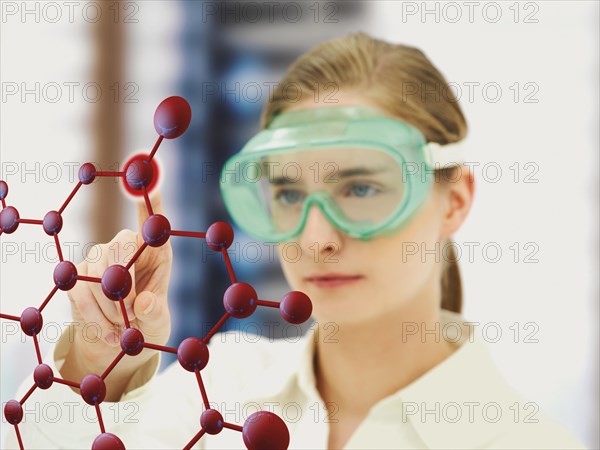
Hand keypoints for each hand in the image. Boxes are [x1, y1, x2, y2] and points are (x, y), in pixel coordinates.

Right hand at [60, 191, 171, 400]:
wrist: (117, 340)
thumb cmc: (146, 323)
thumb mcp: (158, 322)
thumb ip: (154, 312)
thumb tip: (143, 303)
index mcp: (157, 251)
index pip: (154, 220)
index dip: (151, 200)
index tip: (148, 174)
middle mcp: (128, 246)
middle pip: (120, 246)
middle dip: (125, 287)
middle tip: (131, 314)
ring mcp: (100, 256)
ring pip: (99, 271)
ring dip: (110, 307)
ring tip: (122, 329)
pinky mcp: (78, 272)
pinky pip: (81, 289)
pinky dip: (94, 316)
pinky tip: (108, 332)